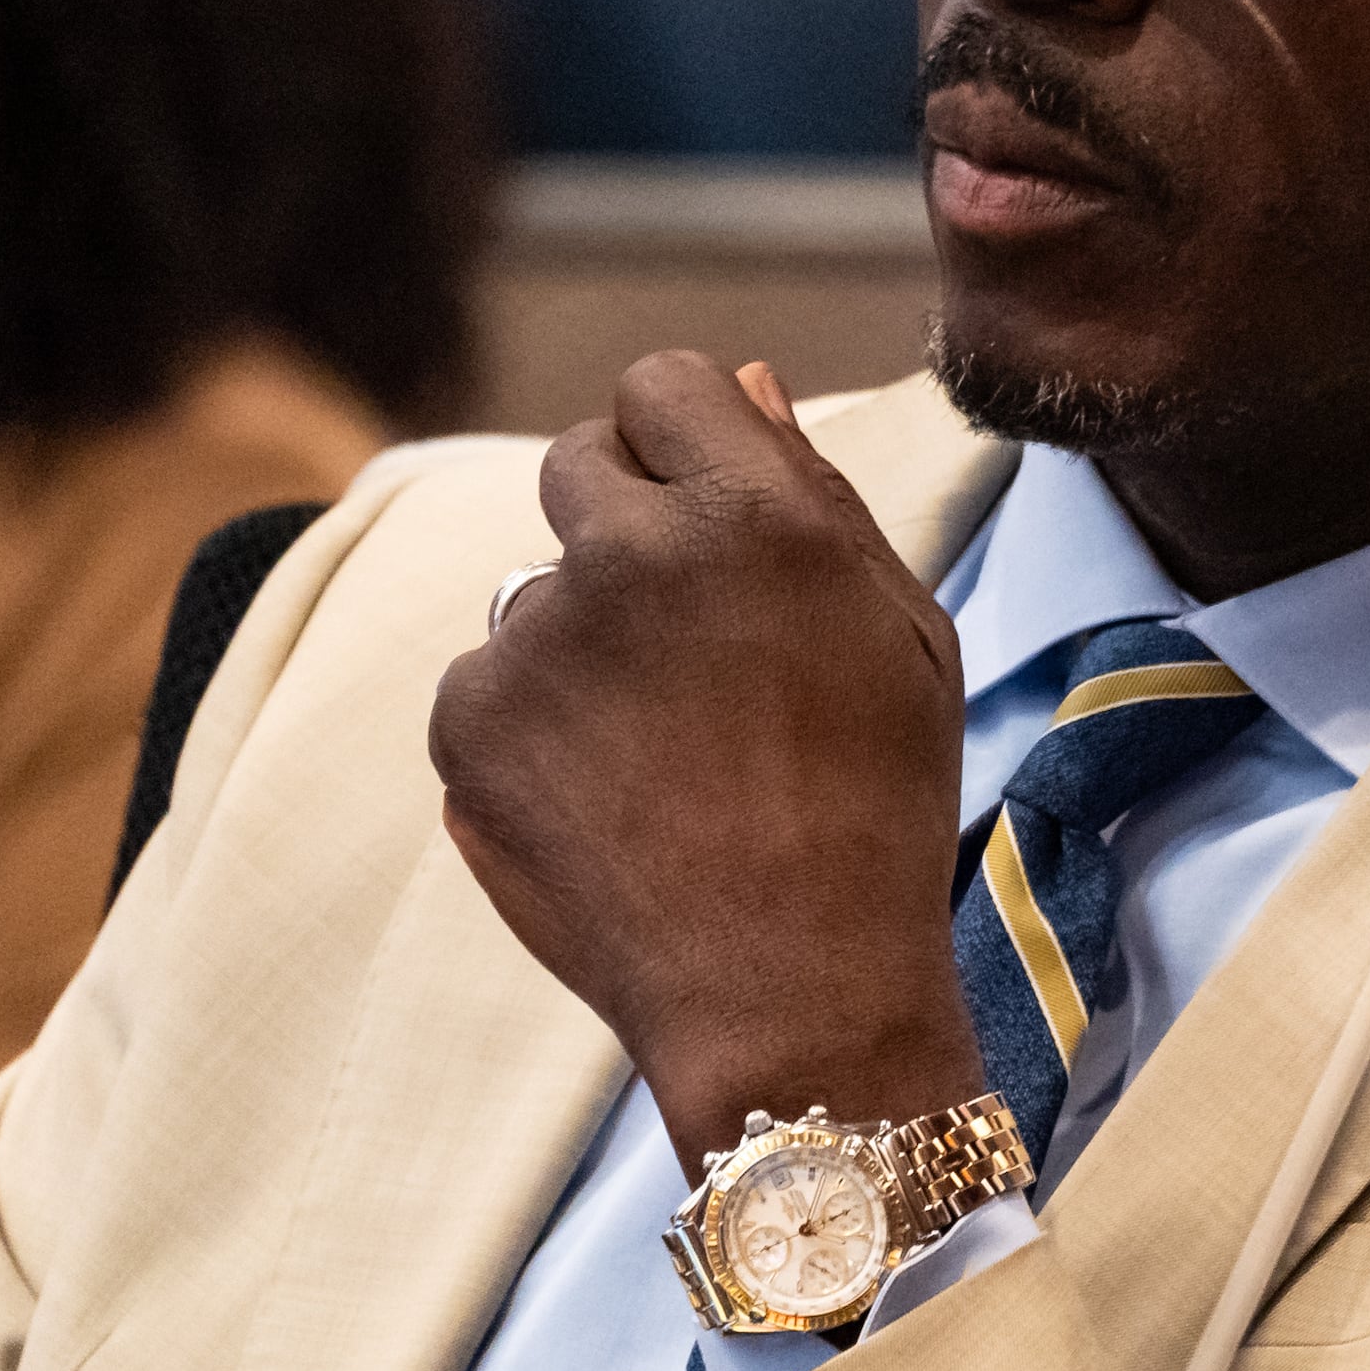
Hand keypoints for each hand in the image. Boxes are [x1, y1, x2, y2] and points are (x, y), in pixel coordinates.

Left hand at [431, 354, 984, 1178]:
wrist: (791, 988)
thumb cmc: (877, 807)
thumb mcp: (900, 631)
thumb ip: (816, 493)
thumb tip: (745, 384)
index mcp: (757, 513)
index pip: (664, 382)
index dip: (683, 437)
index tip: (702, 500)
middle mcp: (635, 552)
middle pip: (578, 460)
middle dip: (623, 521)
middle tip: (684, 634)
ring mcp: (537, 637)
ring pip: (537, 589)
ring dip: (584, 639)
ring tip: (665, 754)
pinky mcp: (469, 719)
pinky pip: (490, 682)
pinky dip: (535, 729)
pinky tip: (611, 799)